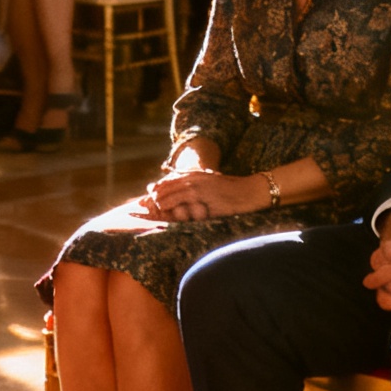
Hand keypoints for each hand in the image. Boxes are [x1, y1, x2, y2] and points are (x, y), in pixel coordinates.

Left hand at [145, 170, 265, 222]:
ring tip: (150, 212)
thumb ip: (197, 188)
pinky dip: (174, 209)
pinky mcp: (206, 200)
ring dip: (160, 204)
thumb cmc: (232, 191)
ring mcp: (200, 189)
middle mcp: (195, 180)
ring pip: (173, 195)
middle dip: (153, 197)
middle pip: (167, 187)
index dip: (157, 190)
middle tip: (140, 206)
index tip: (146, 197)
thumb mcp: (212, 185)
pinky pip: (186, 205)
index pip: (170, 181)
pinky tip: (167, 215)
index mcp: (196, 175)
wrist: (250, 191)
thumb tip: (185, 200)